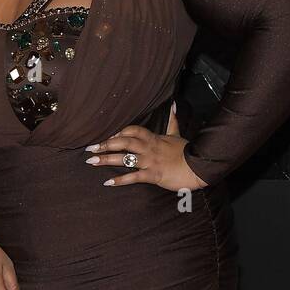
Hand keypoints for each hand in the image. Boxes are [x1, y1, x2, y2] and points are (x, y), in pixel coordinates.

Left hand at [86, 100, 208, 193]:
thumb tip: (173, 105)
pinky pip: (134, 177)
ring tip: (92, 161)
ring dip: (107, 159)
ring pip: (125, 158)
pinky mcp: (153, 175)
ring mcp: (150, 161)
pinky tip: (108, 183)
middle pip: (124, 142)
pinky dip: (120, 180)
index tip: (107, 135)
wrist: (199, 166)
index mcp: (154, 138)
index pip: (133, 130)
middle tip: (90, 148)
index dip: (119, 131)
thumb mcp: (177, 134)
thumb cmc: (187, 152)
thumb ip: (173, 121)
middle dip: (105, 144)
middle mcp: (149, 148)